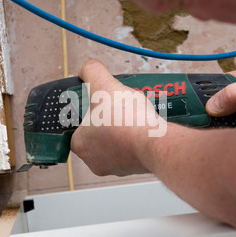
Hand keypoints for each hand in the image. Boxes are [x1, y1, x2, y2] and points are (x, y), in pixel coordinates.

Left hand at [71, 59, 161, 175]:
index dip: (91, 111)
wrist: (155, 141)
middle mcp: (95, 161)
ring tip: (135, 113)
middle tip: (120, 106)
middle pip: (100, 133)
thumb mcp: (103, 85)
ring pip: (118, 142)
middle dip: (110, 119)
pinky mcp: (136, 168)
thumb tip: (88, 68)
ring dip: (126, 129)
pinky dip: (139, 138)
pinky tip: (145, 126)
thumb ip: (91, 72)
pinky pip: (135, 150)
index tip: (102, 103)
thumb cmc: (126, 119)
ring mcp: (117, 168)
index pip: (79, 126)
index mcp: (80, 144)